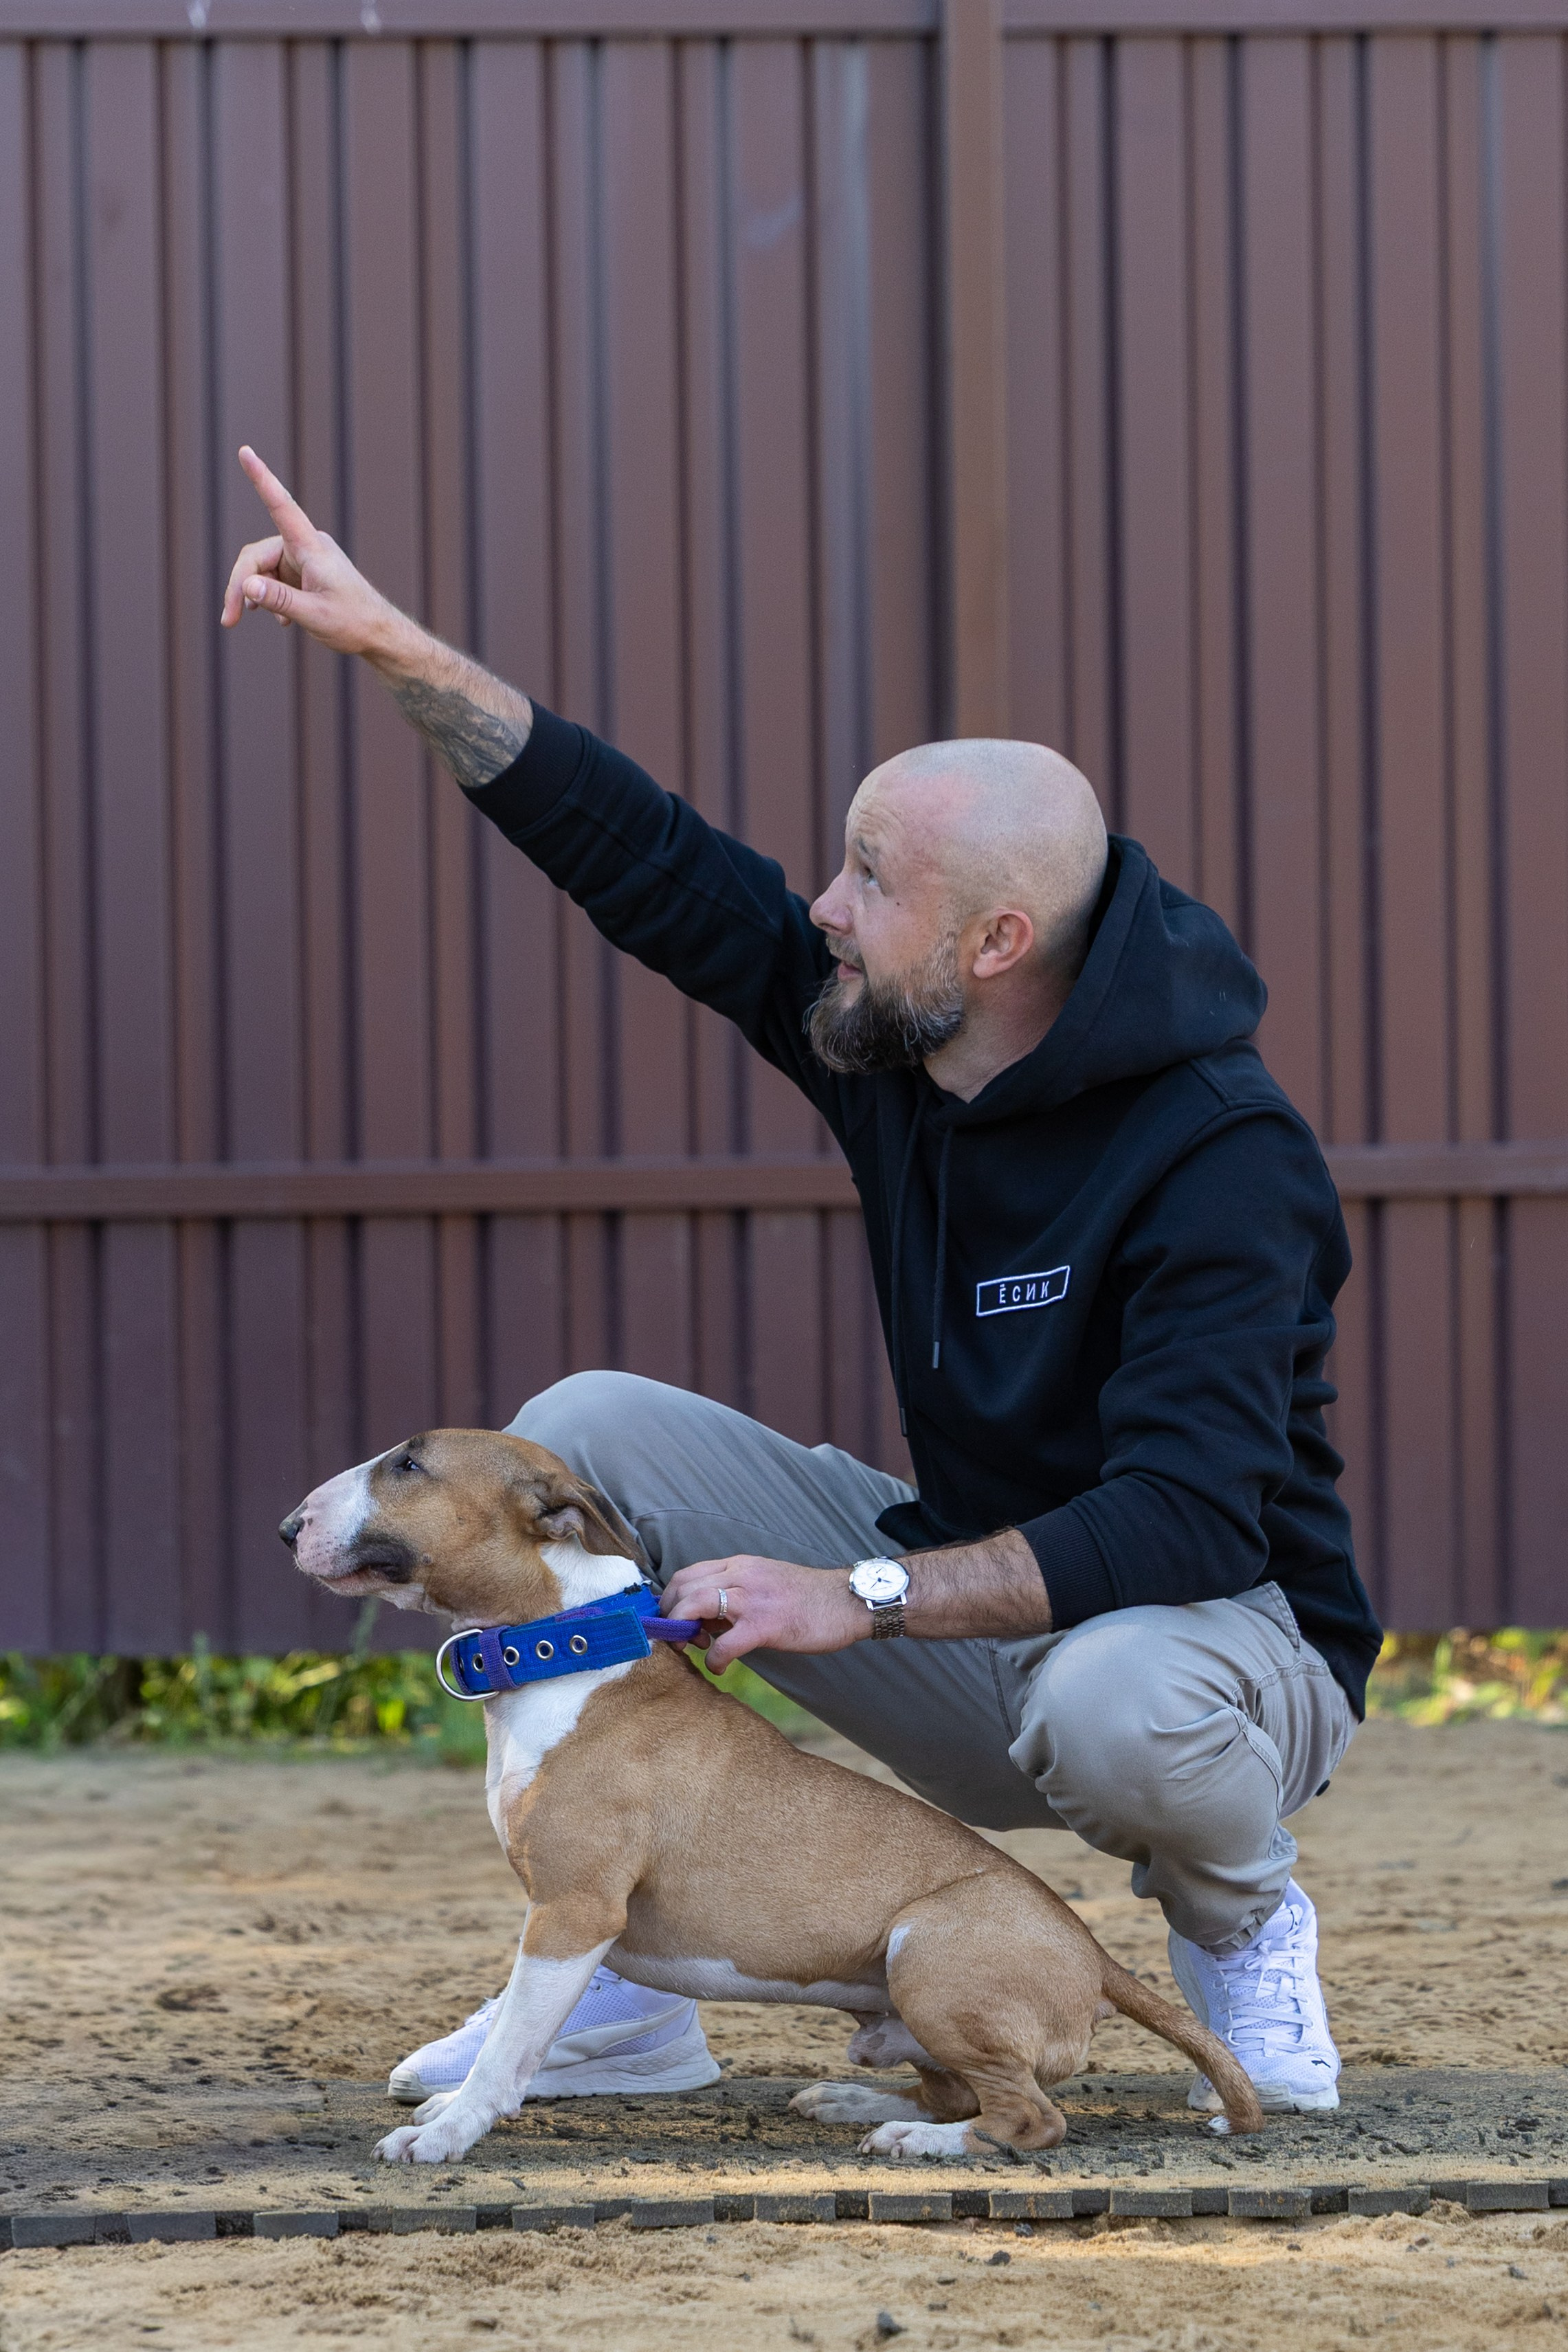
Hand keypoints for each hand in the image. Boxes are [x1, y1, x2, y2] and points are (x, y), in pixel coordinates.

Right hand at [219, 445, 403, 658]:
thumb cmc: (353, 622)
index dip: (261, 478)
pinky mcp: (303, 572)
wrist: (378, 633)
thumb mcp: (315, 615)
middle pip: (256, 556)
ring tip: (244, 619)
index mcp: (311, 548)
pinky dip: (270, 597)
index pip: (281, 506)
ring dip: (254, 595)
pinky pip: (274, 579)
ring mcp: (304, 559)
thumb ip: (280, 600)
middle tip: (229, 620)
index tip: (245, 451)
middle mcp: (306, 546)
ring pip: (261, 569)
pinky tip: (281, 620)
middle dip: (240, 587)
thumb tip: (247, 585)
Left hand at [660, 1556, 866, 1673]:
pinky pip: (724, 1644)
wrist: (846, 1601)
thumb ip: (734, 1596)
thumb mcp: (764, 1584)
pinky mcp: (765, 1625)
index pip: (687, 1574)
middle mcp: (740, 1576)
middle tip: (677, 1638)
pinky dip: (713, 1660)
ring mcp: (751, 1599)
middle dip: (669, 1615)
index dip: (670, 1598)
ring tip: (688, 1649)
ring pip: (694, 1605)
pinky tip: (719, 1668)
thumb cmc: (807, 1598)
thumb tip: (703, 1621)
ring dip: (681, 1630)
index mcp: (739, 1566)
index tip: (671, 1620)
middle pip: (682, 1587)